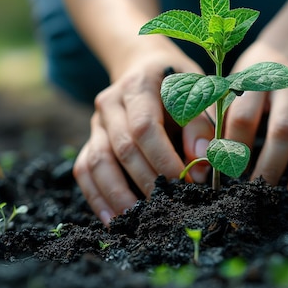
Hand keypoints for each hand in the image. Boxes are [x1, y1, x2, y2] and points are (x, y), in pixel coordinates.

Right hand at [73, 53, 213, 225]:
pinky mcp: (90, 141)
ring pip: (98, 162)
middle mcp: (110, 102)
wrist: (145, 67)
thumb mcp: (198, 91)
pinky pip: (85, 171)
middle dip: (148, 181)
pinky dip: (97, 197)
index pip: (144, 126)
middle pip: (123, 148)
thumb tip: (202, 162)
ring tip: (140, 220)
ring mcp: (96, 123)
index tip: (190, 180)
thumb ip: (202, 124)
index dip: (165, 158)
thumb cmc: (179, 83)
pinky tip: (113, 219)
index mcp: (139, 85)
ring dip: (119, 195)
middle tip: (172, 205)